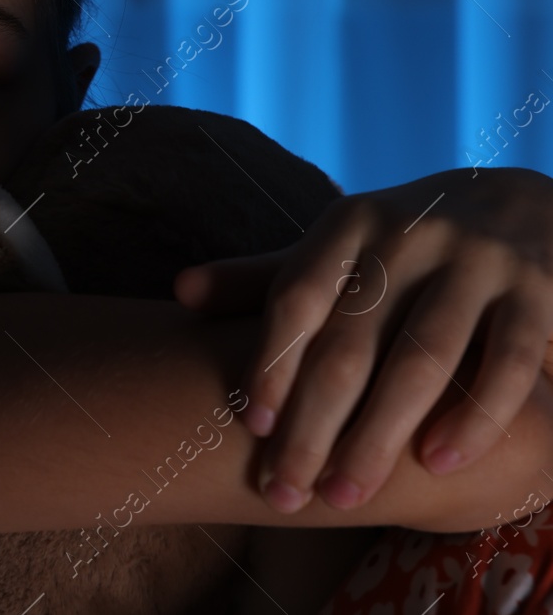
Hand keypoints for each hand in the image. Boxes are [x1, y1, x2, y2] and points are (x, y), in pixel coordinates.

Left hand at [173, 166, 552, 513]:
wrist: (520, 200)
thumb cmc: (403, 246)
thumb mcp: (337, 247)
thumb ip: (266, 278)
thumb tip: (180, 293)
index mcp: (348, 225)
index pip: (296, 298)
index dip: (271, 362)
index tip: (253, 429)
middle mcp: (408, 236)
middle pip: (351, 342)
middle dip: (314, 426)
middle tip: (287, 493)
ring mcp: (476, 261)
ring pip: (422, 359)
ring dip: (382, 434)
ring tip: (348, 495)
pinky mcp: (537, 291)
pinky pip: (503, 362)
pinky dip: (470, 417)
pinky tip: (436, 464)